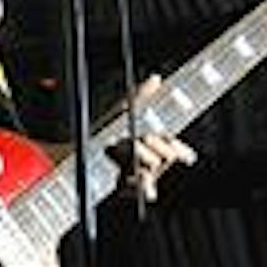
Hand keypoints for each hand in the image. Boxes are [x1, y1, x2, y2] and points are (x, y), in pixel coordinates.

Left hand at [107, 74, 196, 201]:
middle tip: (137, 138)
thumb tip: (156, 78)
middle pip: (166, 154)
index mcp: (155, 145)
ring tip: (117, 147)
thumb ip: (141, 96)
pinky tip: (142, 188)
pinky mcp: (130, 187)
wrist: (81, 150)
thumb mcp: (122, 111)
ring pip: (152, 164)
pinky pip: (144, 188)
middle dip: (151, 143)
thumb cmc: (104, 131)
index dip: (182, 150)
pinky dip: (144, 187)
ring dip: (135, 153)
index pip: (176, 148)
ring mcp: (142, 175)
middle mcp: (152, 162)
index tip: (185, 154)